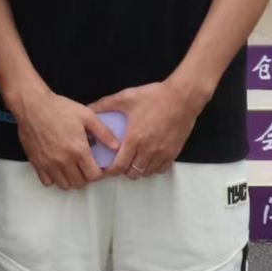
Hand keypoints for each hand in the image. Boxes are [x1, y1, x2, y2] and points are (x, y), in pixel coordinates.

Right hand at [10, 88, 120, 189]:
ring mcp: (49, 164)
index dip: (99, 173)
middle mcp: (64, 161)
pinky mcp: (36, 163)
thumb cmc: (60, 108)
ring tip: (72, 168)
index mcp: (79, 150)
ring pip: (64, 185)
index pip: (94, 176)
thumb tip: (117, 146)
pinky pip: (47, 182)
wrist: (32, 105)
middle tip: (85, 166)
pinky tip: (56, 167)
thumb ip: (104, 132)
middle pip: (80, 183)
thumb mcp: (87, 115)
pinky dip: (54, 178)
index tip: (98, 166)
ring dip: (71, 179)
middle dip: (85, 177)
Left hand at [90, 79, 206, 179]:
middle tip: (120, 162)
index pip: (119, 166)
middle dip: (124, 171)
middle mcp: (148, 151)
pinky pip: (162, 169)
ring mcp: (163, 153)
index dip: (111, 171)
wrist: (182, 97)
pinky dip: (154, 167)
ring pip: (147, 172)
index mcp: (134, 140)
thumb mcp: (126, 97)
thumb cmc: (153, 97)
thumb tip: (88, 108)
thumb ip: (105, 104)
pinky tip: (150, 158)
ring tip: (134, 160)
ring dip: (139, 169)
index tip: (106, 168)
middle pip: (133, 173)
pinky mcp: (174, 152)